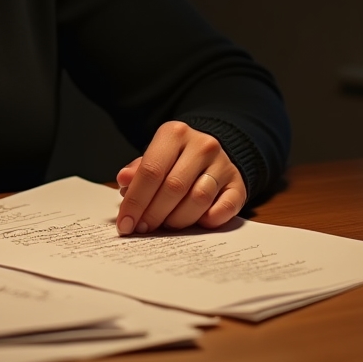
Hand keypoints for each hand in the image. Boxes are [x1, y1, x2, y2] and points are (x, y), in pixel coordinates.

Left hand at [114, 122, 245, 234]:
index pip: (151, 170)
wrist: (210, 153)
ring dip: (178, 219)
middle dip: (154, 213)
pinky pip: (224, 208)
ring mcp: (223, 163)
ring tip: (167, 225)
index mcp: (174, 133)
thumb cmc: (174, 159)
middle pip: (173, 187)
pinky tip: (197, 222)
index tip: (125, 223)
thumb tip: (123, 181)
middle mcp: (201, 145)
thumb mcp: (154, 157)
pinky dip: (208, 220)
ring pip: (198, 199)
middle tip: (143, 228)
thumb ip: (138, 171)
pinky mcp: (238, 183)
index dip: (136, 201)